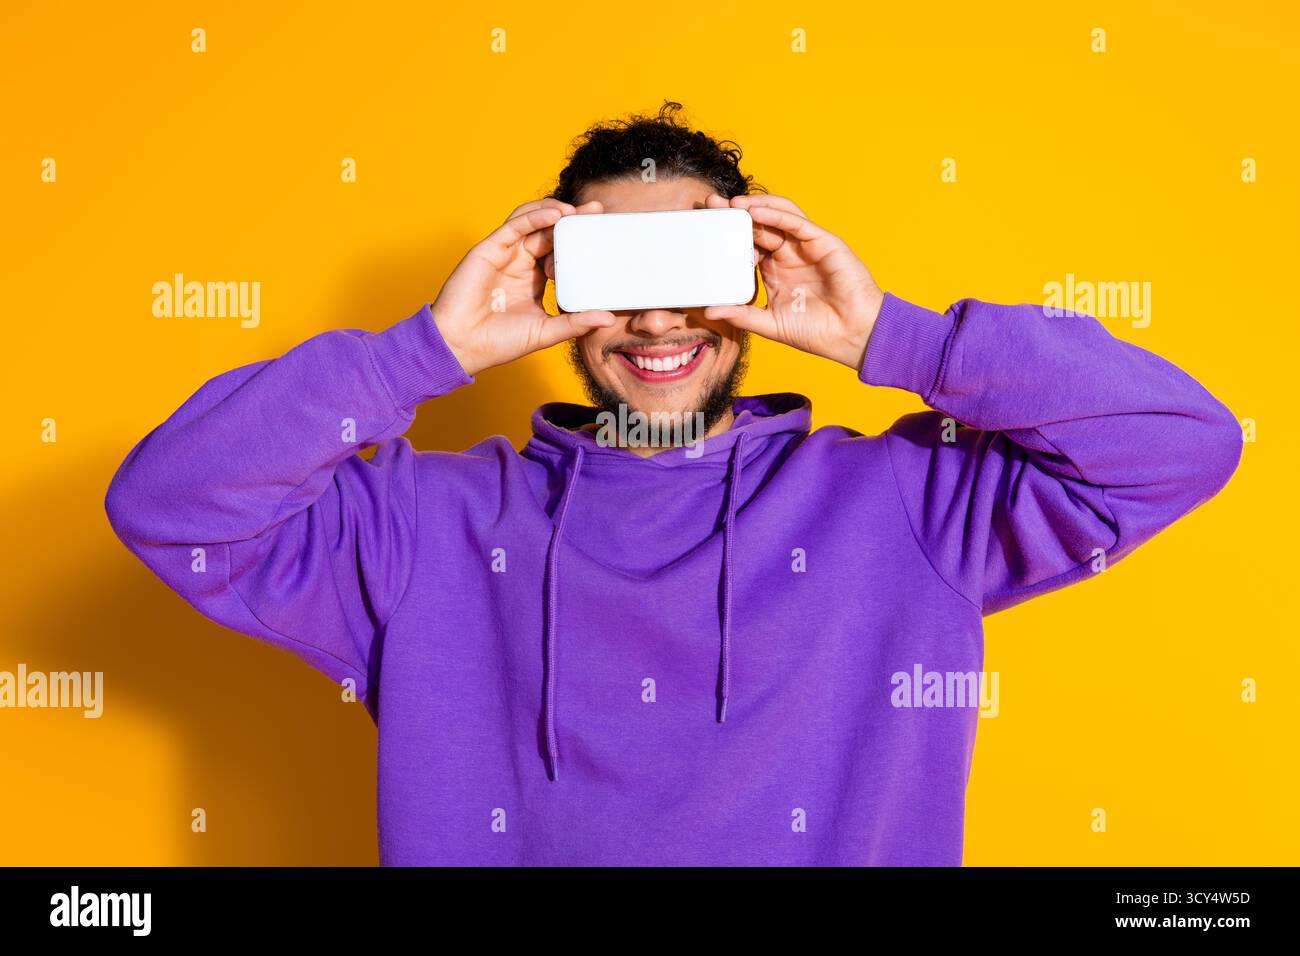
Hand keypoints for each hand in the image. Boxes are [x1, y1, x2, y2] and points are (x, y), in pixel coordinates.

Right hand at [430, 198, 613, 375]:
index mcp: (533, 278)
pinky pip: (514, 226)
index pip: (560, 250)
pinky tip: (556, 214)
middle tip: (596, 211)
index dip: (579, 240)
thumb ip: (575, 323)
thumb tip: (608, 319)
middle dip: (573, 219)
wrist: (462, 346)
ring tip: (576, 211)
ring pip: (531, 221)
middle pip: (549, 231)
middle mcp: (520, 262)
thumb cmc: (498, 342)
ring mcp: (505, 253)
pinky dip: (535, 217)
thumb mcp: (546, 332)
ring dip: (554, 211)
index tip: (602, 234)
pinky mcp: (489, 249)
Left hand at [702, 194, 884, 370]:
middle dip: (735, 213)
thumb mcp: (769, 323)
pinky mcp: (823, 242)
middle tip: (710, 205)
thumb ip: (741, 315)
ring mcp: (806, 246)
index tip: (704, 227)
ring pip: (778, 216)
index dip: (726, 234)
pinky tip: (756, 211)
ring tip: (732, 204)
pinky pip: (797, 223)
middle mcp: (788, 254)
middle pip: (758, 225)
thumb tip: (708, 311)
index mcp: (774, 270)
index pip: (746, 244)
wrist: (852, 336)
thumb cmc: (816, 332)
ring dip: (755, 206)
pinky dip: (776, 214)